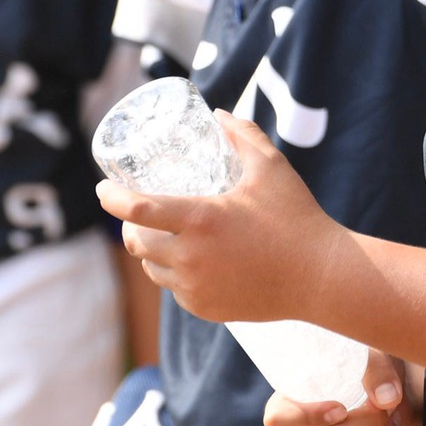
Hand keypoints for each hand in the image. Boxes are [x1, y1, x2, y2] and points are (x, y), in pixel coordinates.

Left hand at [97, 112, 344, 323]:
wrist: (321, 277)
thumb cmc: (296, 218)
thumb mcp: (271, 167)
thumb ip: (243, 136)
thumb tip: (219, 116)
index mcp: (200, 220)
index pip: (137, 209)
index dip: (112, 198)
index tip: (103, 189)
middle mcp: (191, 258)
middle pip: (136, 242)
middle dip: (130, 227)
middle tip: (136, 212)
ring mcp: (196, 288)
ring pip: (153, 269)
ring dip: (150, 251)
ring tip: (161, 236)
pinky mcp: (207, 309)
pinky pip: (176, 290)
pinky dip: (174, 274)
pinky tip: (188, 263)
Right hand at [265, 351, 417, 425]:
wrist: (379, 387)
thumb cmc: (360, 365)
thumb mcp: (365, 353)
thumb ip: (375, 370)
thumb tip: (387, 399)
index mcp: (287, 403)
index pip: (278, 420)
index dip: (308, 418)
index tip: (341, 408)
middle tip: (386, 408)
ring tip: (396, 418)